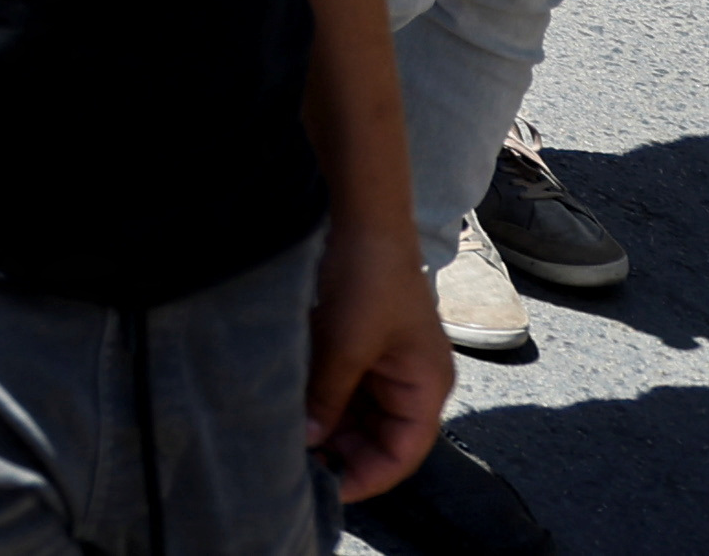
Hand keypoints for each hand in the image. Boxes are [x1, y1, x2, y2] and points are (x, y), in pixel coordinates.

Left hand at [302, 214, 452, 501]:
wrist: (359, 215)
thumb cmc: (367, 278)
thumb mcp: (345, 345)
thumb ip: (329, 398)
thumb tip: (309, 445)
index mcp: (425, 388)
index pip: (401, 454)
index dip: (366, 477)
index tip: (325, 492)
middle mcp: (409, 382)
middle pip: (376, 438)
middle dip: (338, 452)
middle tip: (292, 465)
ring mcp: (383, 364)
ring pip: (354, 415)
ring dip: (324, 426)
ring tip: (283, 437)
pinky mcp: (358, 346)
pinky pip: (340, 388)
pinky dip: (317, 399)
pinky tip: (288, 406)